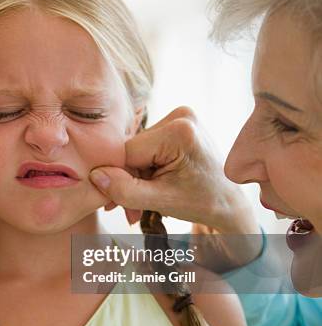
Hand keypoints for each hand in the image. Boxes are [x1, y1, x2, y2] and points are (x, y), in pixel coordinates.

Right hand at [89, 107, 261, 266]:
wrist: (229, 201)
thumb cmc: (202, 202)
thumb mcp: (161, 201)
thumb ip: (125, 190)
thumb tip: (96, 176)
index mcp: (179, 131)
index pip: (127, 152)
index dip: (120, 178)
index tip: (119, 205)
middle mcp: (180, 115)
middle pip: (131, 150)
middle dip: (128, 180)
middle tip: (131, 210)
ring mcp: (180, 116)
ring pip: (136, 150)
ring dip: (134, 176)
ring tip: (144, 200)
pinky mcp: (177, 123)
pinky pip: (146, 146)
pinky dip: (144, 168)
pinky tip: (150, 184)